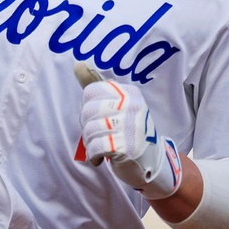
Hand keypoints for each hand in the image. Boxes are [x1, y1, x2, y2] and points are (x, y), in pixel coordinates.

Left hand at [76, 63, 181, 199]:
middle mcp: (132, 106)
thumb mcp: (116, 105)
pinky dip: (94, 155)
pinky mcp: (127, 147)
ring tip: (101, 147)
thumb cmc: (128, 132)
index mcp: (129, 93)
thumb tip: (78, 64)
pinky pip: (95, 147)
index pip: (91, 91)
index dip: (87, 108)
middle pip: (88, 111)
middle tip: (99, 135)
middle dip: (87, 127)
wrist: (150, 163)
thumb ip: (95, 85)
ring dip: (91, 143)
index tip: (98, 118)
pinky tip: (101, 158)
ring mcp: (131, 126)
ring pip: (90, 130)